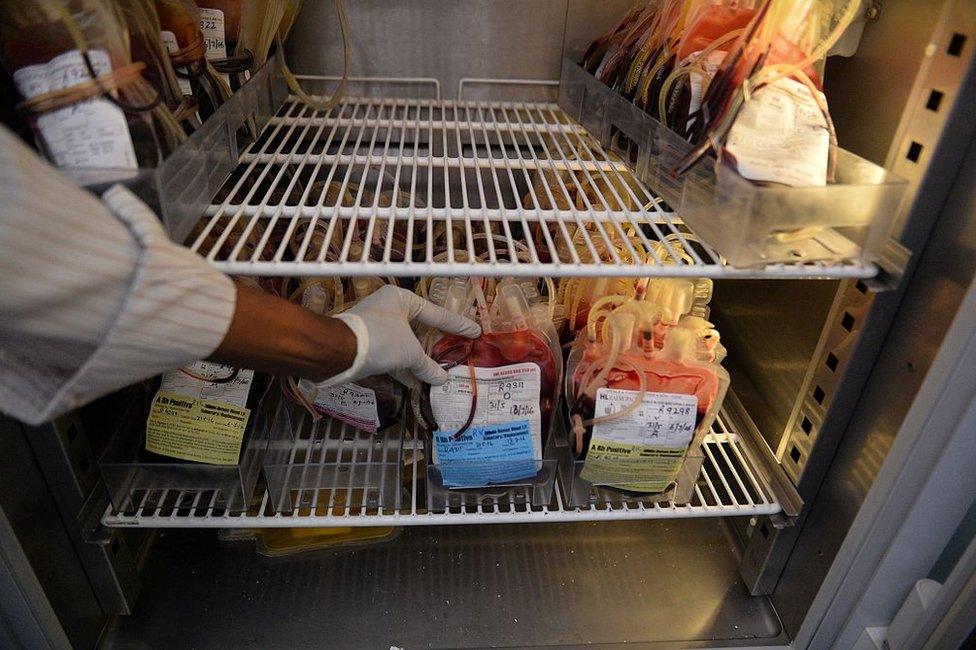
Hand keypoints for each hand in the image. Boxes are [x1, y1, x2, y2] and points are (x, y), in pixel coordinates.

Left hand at [330, 285, 480, 386]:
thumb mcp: (410, 352)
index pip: (436, 313)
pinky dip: (405, 368)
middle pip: (420, 328)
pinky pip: (393, 356)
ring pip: (406, 344)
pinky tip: (417, 383)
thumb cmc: (380, 339)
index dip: (457, 325)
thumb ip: (428, 365)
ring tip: (441, 372)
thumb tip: (442, 379)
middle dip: (436, 345)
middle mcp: (389, 308)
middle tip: (458, 350)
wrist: (339, 351)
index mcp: (401, 299)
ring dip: (420, 360)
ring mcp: (377, 327)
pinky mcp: (369, 345)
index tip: (475, 331)